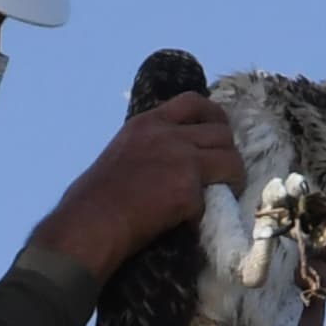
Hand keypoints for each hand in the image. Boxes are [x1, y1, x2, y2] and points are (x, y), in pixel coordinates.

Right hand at [27, 93, 245, 279]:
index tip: (218, 130)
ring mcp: (182, 160)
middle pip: (221, 131)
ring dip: (233, 177)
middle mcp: (168, 135)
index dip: (213, 115)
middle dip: (228, 150)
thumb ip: (148, 147)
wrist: (91, 223)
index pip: (193, 102)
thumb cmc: (94, 198)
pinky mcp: (189, 189)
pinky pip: (216, 196)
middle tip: (225, 169)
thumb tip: (165, 160)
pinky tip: (196, 219)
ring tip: (225, 192)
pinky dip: (210, 208)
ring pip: (231, 160)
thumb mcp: (121, 153)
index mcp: (147, 123)